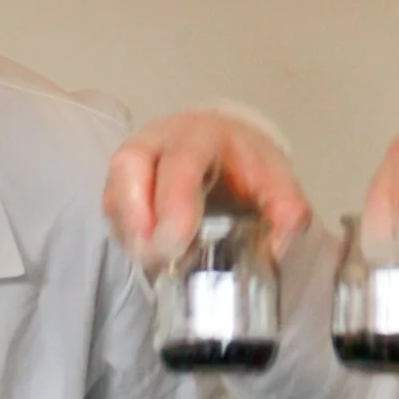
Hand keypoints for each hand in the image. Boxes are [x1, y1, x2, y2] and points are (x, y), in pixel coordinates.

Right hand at [103, 106, 312, 267]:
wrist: (230, 150)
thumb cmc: (248, 167)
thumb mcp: (278, 182)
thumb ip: (287, 211)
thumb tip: (276, 247)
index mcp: (201, 136)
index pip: (180, 162)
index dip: (173, 204)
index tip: (176, 246)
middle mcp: (159, 140)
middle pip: (128, 165)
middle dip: (136, 216)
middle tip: (155, 258)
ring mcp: (135, 160)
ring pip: (114, 189)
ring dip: (129, 231)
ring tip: (154, 262)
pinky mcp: (121, 184)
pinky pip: (111, 208)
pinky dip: (126, 235)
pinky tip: (149, 255)